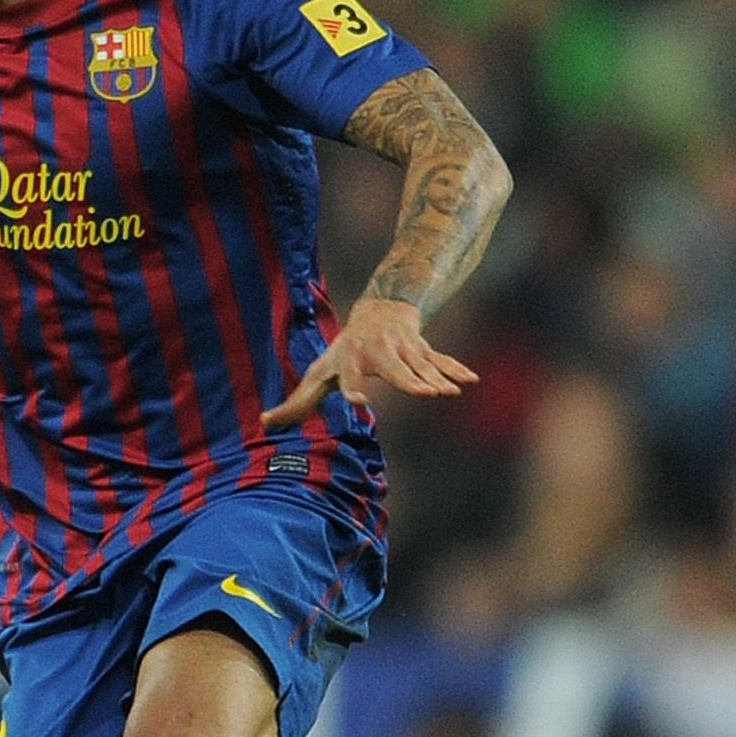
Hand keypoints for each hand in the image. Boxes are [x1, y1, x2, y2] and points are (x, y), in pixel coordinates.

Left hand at [262, 296, 478, 429]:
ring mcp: (403, 350)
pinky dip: (455, 369)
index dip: (353, 387)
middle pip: (395, 369)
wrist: (378, 313)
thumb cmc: (342, 352)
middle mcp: (377, 352)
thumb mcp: (319, 373)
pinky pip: (441, 360)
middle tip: (423, 393)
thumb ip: (298, 401)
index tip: (358, 400)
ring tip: (449, 392)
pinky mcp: (422, 350)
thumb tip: (264, 423)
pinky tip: (471, 381)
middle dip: (409, 380)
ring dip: (437, 377)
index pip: (350, 375)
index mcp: (349, 360)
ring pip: (421, 365)